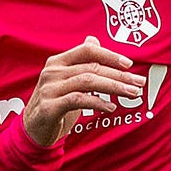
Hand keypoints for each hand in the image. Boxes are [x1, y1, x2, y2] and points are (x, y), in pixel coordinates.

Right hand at [22, 37, 144, 146]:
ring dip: (113, 87)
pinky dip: (97, 102)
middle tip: (139, 83)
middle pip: (92, 67)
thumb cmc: (54, 104)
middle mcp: (52, 72)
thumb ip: (80, 61)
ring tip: (132, 94)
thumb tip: (93, 40)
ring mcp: (49, 89)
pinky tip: (111, 107)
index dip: (109, 55)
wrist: (32, 131)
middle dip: (119, 75)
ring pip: (88, 81)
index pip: (87, 50)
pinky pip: (78, 100)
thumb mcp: (66, 80)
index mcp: (58, 62)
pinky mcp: (49, 107)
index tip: (129, 64)